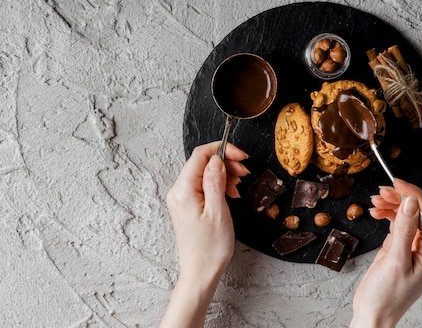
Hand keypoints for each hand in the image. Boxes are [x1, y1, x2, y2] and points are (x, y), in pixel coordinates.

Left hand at [160, 142, 248, 327]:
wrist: (201, 271)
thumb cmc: (210, 247)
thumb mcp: (218, 210)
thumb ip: (216, 181)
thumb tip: (216, 159)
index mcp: (183, 190)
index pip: (200, 155)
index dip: (222, 150)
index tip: (241, 154)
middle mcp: (177, 192)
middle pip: (201, 163)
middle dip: (225, 162)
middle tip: (244, 171)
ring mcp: (181, 199)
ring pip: (203, 173)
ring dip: (223, 174)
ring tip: (239, 185)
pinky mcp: (186, 206)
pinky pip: (202, 186)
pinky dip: (217, 185)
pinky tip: (230, 193)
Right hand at [350, 179, 421, 327]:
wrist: (373, 313)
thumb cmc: (385, 296)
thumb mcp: (394, 260)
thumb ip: (403, 229)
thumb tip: (410, 203)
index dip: (413, 195)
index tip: (397, 183)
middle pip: (419, 213)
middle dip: (400, 199)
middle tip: (381, 192)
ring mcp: (416, 250)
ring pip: (408, 217)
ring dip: (392, 206)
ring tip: (375, 202)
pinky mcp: (403, 250)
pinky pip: (399, 226)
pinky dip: (388, 217)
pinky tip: (377, 214)